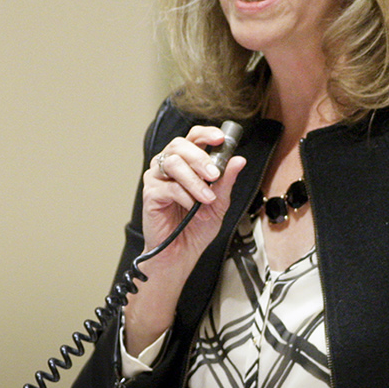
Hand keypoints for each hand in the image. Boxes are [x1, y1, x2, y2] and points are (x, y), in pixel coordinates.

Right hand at [124, 126, 245, 353]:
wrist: (181, 253)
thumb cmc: (196, 227)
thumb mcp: (219, 203)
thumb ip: (226, 181)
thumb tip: (238, 160)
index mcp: (186, 164)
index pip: (193, 138)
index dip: (205, 134)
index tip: (221, 139)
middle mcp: (168, 167)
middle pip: (179, 145)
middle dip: (200, 158)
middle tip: (214, 175)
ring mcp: (157, 179)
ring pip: (173, 163)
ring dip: (194, 179)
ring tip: (206, 198)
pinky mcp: (150, 195)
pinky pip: (167, 187)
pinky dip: (184, 196)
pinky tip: (192, 207)